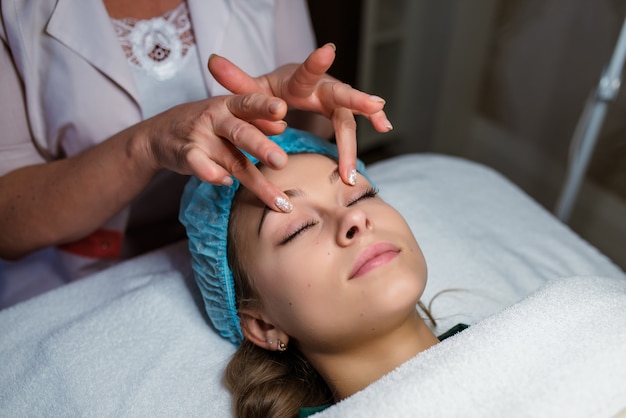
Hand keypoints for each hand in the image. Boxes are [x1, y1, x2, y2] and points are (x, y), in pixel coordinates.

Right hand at [141, 92, 296, 212]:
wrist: (158, 134)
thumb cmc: (205, 124)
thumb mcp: (228, 114)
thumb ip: (255, 120)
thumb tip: (282, 126)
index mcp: (230, 105)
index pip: (249, 103)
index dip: (264, 106)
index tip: (282, 109)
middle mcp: (215, 119)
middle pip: (242, 133)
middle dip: (262, 148)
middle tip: (281, 162)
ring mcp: (200, 138)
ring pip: (232, 160)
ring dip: (257, 182)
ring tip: (278, 199)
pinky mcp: (187, 155)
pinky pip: (201, 167)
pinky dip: (213, 175)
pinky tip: (227, 183)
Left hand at [208, 43, 391, 186]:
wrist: (287, 90)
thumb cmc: (268, 93)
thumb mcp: (250, 91)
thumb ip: (235, 80)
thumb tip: (212, 60)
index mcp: (297, 80)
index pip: (307, 72)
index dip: (317, 62)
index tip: (329, 50)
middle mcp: (320, 87)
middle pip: (340, 93)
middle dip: (357, 100)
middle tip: (374, 105)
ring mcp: (333, 100)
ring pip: (348, 119)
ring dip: (354, 142)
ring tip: (350, 171)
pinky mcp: (340, 112)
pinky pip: (357, 121)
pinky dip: (373, 122)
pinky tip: (385, 127)